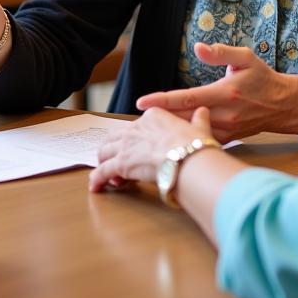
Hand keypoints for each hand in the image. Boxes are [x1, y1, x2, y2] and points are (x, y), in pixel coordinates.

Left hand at [89, 107, 214, 191]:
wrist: (187, 159)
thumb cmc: (195, 146)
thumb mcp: (200, 129)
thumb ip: (199, 120)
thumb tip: (203, 111)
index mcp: (153, 116)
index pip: (137, 127)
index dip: (135, 140)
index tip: (139, 151)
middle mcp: (136, 127)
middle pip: (115, 137)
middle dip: (113, 150)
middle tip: (116, 163)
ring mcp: (126, 145)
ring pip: (104, 152)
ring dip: (104, 163)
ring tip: (109, 176)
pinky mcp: (121, 163)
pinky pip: (102, 171)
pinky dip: (97, 179)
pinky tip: (95, 187)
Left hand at [135, 42, 297, 141]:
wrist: (284, 105)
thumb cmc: (262, 78)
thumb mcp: (246, 58)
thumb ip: (221, 52)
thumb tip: (198, 47)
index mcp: (224, 93)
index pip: (186, 98)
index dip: (162, 101)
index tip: (141, 102)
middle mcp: (223, 115)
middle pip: (183, 118)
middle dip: (158, 119)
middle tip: (134, 119)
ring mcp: (225, 130)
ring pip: (191, 131)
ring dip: (169, 130)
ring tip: (145, 127)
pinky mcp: (227, 138)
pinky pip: (201, 139)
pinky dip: (185, 136)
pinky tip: (169, 134)